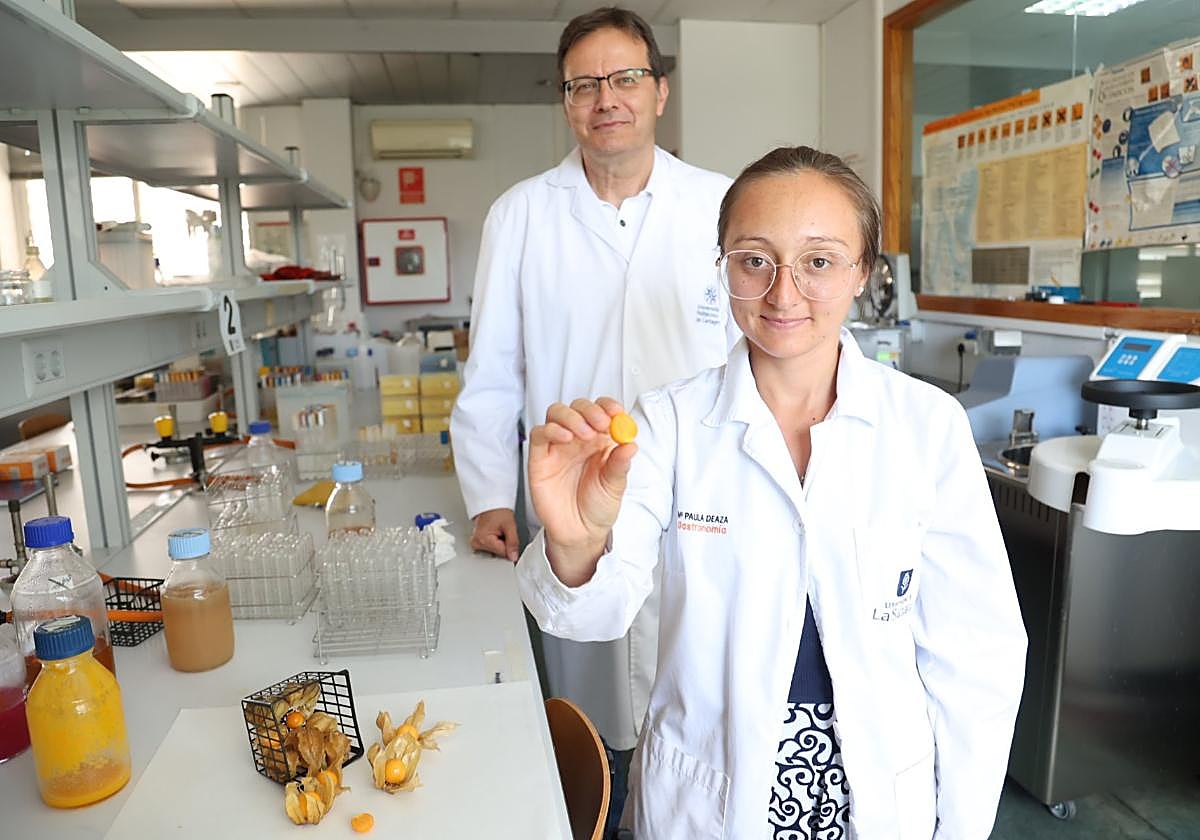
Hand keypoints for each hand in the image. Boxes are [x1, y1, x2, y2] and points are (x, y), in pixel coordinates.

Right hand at [470, 508, 519, 562]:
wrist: (491, 503)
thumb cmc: (498, 510)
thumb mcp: (510, 526)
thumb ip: (513, 543)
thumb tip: (513, 557)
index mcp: (483, 540)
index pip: (503, 554)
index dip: (509, 546)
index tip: (508, 536)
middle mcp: (476, 544)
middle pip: (497, 553)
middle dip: (504, 545)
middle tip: (502, 532)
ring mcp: (475, 544)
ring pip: (495, 552)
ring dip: (499, 544)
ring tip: (498, 532)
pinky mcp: (477, 543)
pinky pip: (490, 548)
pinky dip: (495, 543)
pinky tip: (494, 534)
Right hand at [528, 398, 636, 583]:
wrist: (580, 533)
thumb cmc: (598, 507)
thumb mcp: (615, 486)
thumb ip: (620, 465)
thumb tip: (630, 444)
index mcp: (600, 441)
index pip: (601, 411)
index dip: (608, 406)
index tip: (616, 413)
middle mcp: (578, 439)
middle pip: (578, 407)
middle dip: (590, 410)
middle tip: (601, 424)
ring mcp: (557, 446)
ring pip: (556, 414)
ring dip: (571, 416)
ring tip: (584, 434)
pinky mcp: (539, 458)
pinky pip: (539, 434)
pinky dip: (551, 430)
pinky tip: (565, 438)